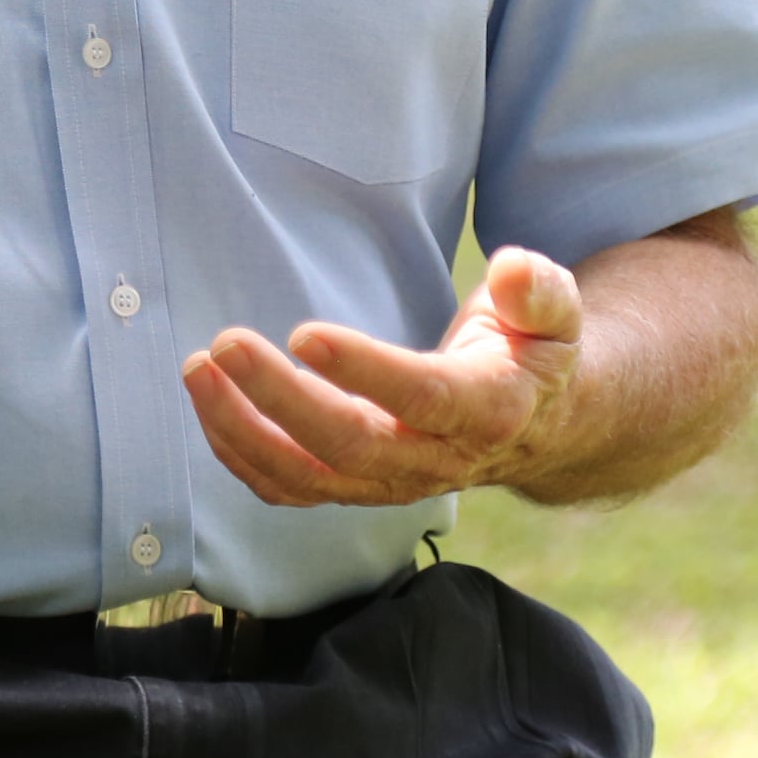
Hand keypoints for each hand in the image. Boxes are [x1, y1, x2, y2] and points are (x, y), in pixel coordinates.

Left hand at [181, 247, 584, 507]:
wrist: (536, 422)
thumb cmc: (532, 350)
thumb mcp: (558, 311)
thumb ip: (539, 290)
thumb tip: (513, 270)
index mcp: (488, 409)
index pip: (421, 397)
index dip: (364, 371)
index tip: (305, 334)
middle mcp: (435, 459)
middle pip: (350, 446)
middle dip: (280, 398)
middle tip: (226, 345)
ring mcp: (391, 481)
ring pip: (308, 477)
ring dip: (242, 430)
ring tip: (199, 370)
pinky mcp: (357, 486)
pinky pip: (290, 487)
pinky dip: (241, 454)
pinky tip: (210, 405)